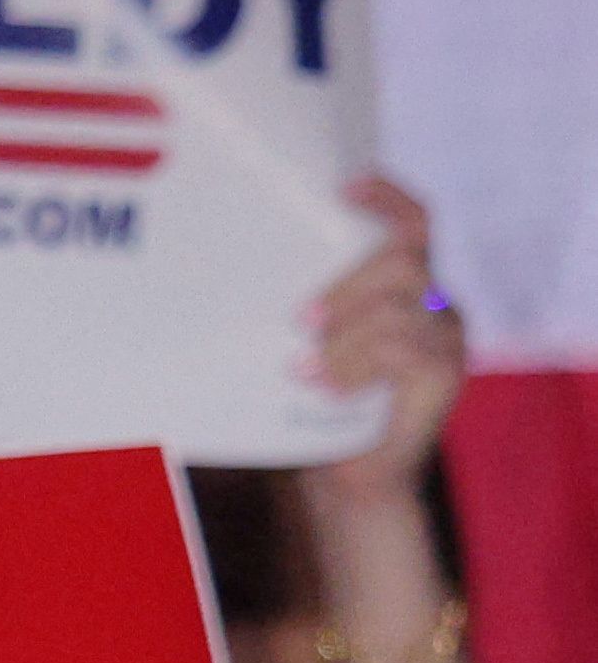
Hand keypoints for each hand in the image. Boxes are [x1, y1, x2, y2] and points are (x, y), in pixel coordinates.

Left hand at [305, 176, 460, 490]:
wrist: (348, 477)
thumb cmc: (314, 405)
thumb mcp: (302, 346)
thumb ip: (293, 311)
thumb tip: (216, 279)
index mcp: (406, 284)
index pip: (413, 222)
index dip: (388, 197)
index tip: (347, 185)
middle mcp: (436, 302)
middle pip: (404, 258)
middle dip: (346, 282)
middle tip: (299, 319)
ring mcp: (447, 338)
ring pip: (397, 307)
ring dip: (342, 335)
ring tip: (300, 366)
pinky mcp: (445, 376)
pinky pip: (404, 351)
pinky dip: (355, 366)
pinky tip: (323, 386)